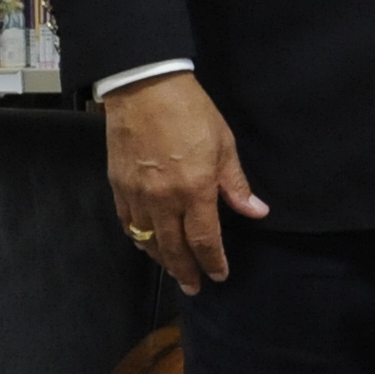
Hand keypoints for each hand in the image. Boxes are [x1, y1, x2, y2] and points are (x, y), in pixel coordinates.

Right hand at [106, 72, 269, 294]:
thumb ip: (236, 184)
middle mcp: (163, 199)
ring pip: (148, 240)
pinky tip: (146, 242)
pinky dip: (138, 238)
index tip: (219, 275)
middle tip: (194, 287)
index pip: (204, 240)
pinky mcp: (118, 185)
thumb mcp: (223, 144)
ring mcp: (137, 194)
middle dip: (186, 271)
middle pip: (173, 248)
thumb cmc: (190, 111)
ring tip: (174, 269)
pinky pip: (128, 223)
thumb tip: (256, 211)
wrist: (145, 87)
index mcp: (194, 190)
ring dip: (162, 259)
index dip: (212, 261)